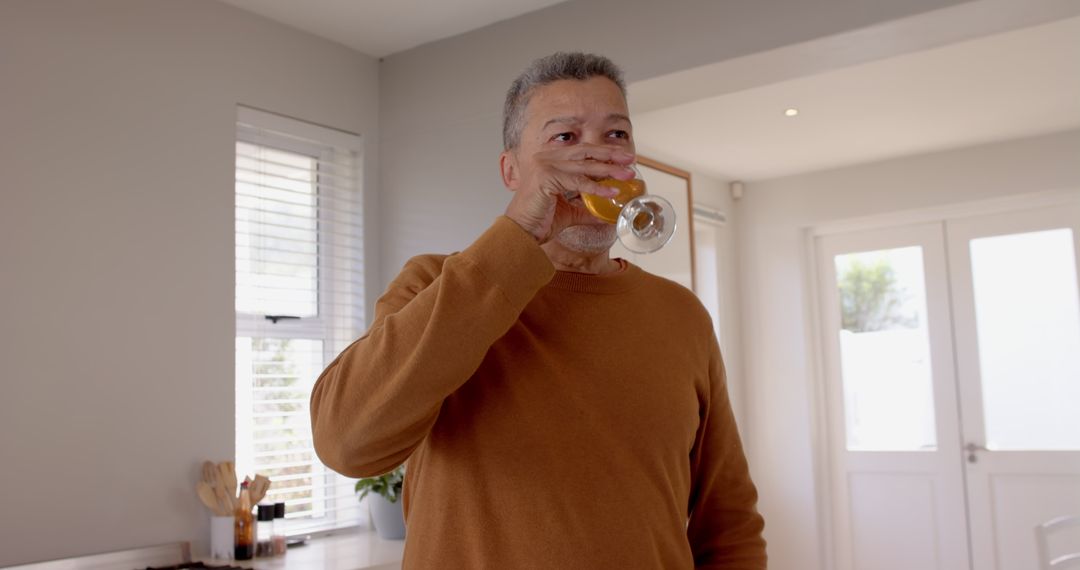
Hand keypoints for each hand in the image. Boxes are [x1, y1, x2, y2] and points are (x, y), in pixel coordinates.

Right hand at [505, 145, 635, 242]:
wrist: (520, 234)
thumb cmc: (538, 221)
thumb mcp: (569, 212)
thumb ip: (587, 207)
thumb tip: (608, 213)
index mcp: (549, 160)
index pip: (582, 151)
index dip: (604, 153)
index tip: (623, 158)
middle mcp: (545, 158)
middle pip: (585, 151)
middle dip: (610, 154)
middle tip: (630, 159)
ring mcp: (544, 165)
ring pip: (584, 166)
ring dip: (608, 170)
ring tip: (627, 175)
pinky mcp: (545, 178)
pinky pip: (577, 182)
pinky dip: (596, 188)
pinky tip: (612, 191)